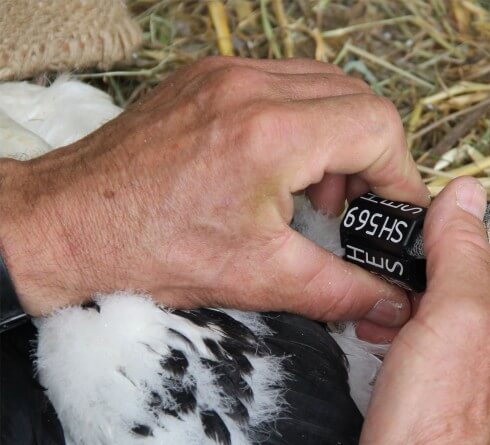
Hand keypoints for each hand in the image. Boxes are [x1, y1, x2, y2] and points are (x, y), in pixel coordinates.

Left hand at [0, 57, 428, 327]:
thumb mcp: (259, 278)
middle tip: (354, 209)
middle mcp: (251, 88)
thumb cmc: (149, 251)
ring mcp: (226, 74)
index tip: (392, 213)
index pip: (377, 128)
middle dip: (372, 157)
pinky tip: (281, 168)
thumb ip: (342, 289)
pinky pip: (283, 82)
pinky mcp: (207, 77)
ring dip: (338, 137)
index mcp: (270, 134)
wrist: (66, 226)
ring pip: (324, 85)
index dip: (399, 176)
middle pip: (358, 99)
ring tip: (316, 193)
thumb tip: (392, 301)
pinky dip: (302, 122)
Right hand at [330, 177, 489, 444]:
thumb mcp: (455, 315)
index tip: (421, 227)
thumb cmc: (437, 423)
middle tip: (390, 267)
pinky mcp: (432, 410)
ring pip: (439, 325)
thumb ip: (463, 252)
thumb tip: (468, 195)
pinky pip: (418, 358)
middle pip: (467, 291)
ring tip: (378, 306)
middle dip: (426, 275)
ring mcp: (468, 388)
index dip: (460, 239)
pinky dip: (396, 342)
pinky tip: (374, 342)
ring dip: (407, 309)